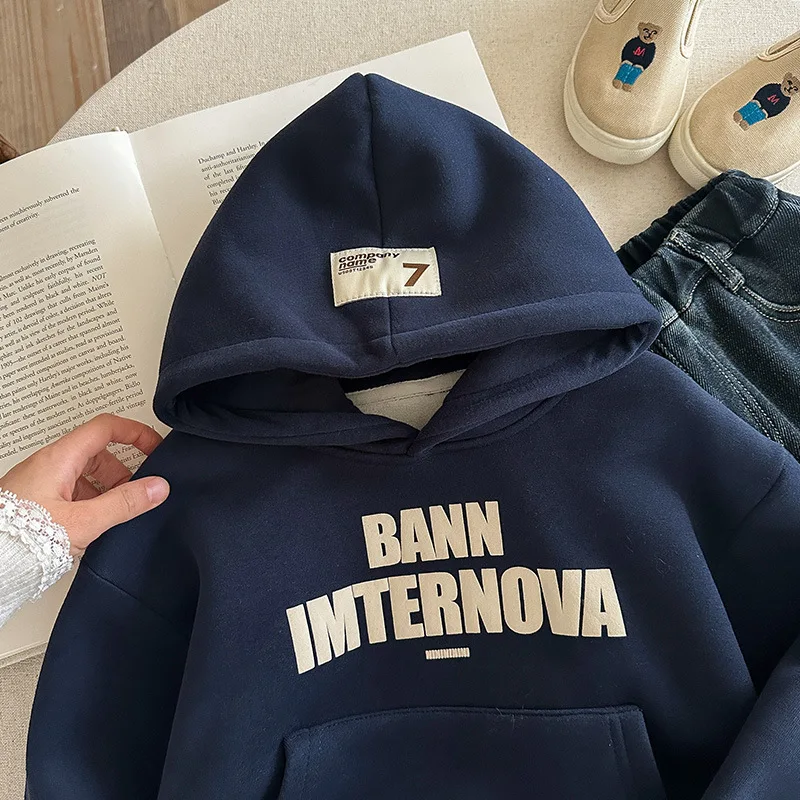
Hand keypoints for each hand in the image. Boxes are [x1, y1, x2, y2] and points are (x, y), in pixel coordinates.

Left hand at [0, 414, 168, 554]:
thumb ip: (124, 503)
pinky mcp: (33, 500)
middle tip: (137, 490)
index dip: (135, 433)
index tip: (154, 447)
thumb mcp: (84, 521)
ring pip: (82, 473)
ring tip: (114, 513)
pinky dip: (88, 500)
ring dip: (105, 488)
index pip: (105, 427)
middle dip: (122, 469)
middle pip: (96, 452)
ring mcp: (38, 482)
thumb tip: (157, 488)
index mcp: (59, 458)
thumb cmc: (24, 538)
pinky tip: (91, 524)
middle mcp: (47, 464)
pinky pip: (68, 490)